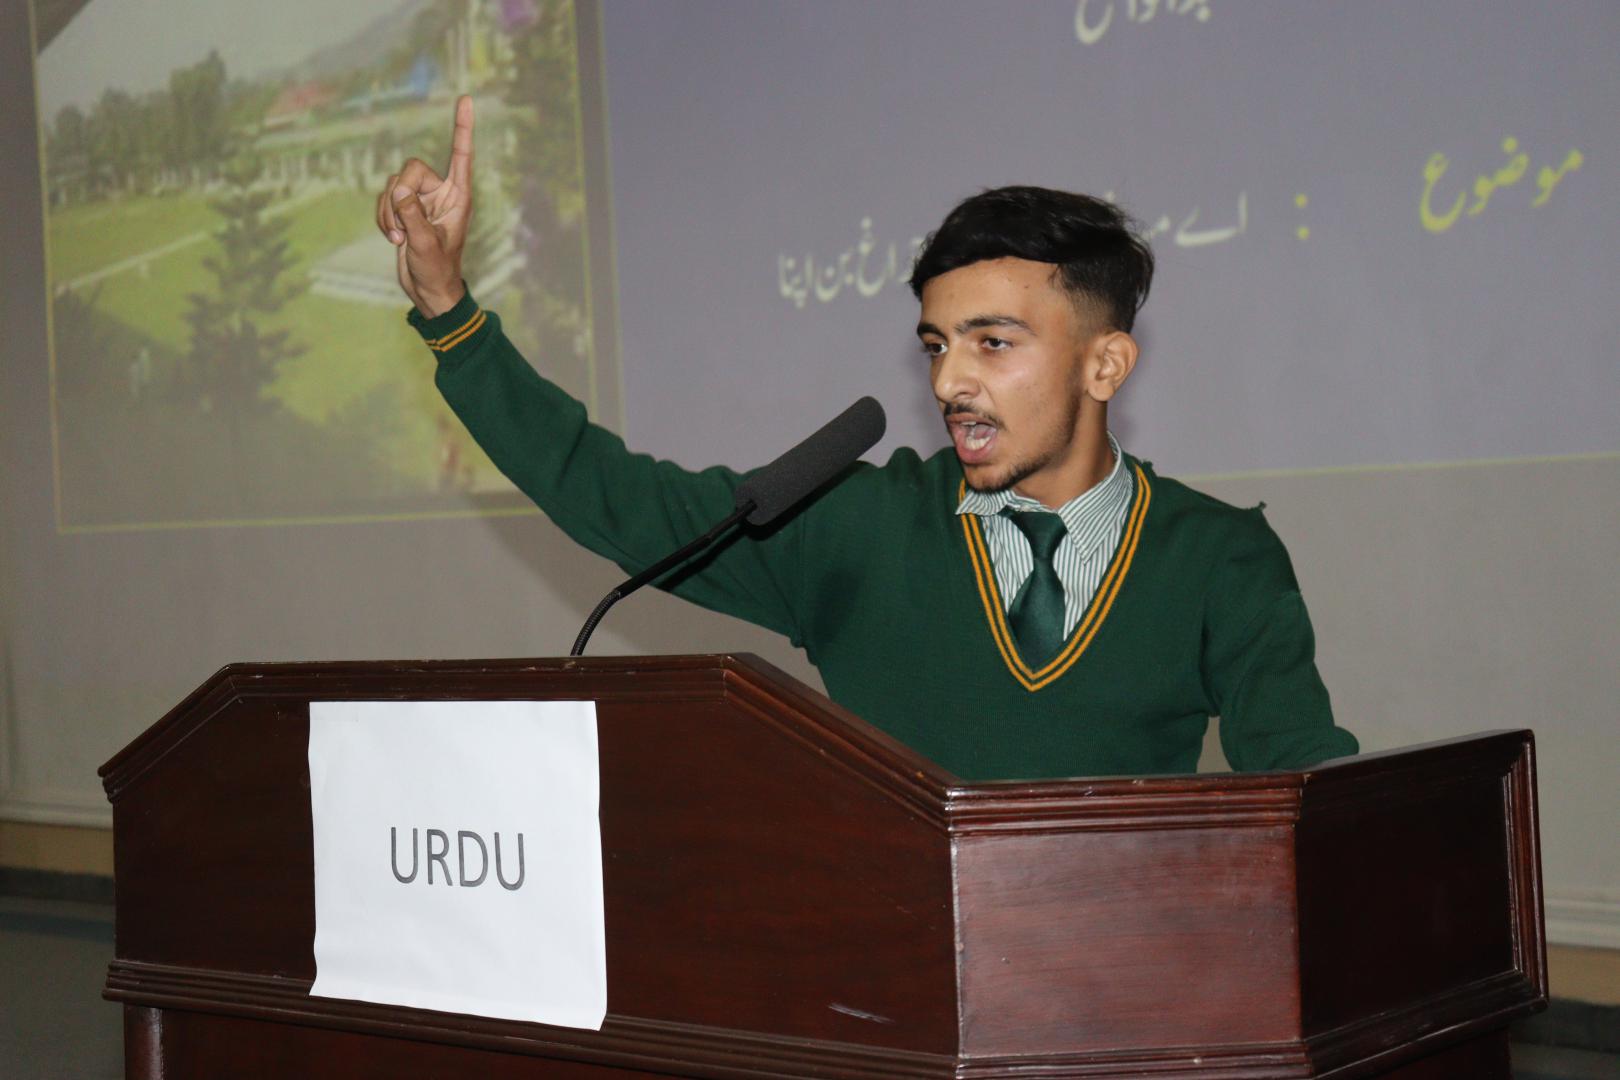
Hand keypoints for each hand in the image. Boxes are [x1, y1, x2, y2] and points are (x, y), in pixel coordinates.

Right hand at [377, 95, 473, 317]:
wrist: (429, 290)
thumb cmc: (437, 270)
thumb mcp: (424, 243)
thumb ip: (412, 215)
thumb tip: (399, 191)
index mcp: (458, 196)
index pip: (461, 154)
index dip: (462, 127)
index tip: (467, 98)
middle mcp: (441, 192)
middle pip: (411, 169)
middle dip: (399, 195)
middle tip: (402, 226)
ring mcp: (421, 200)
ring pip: (392, 185)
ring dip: (388, 212)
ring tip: (399, 238)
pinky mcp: (404, 209)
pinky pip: (384, 199)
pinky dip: (383, 218)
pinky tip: (393, 238)